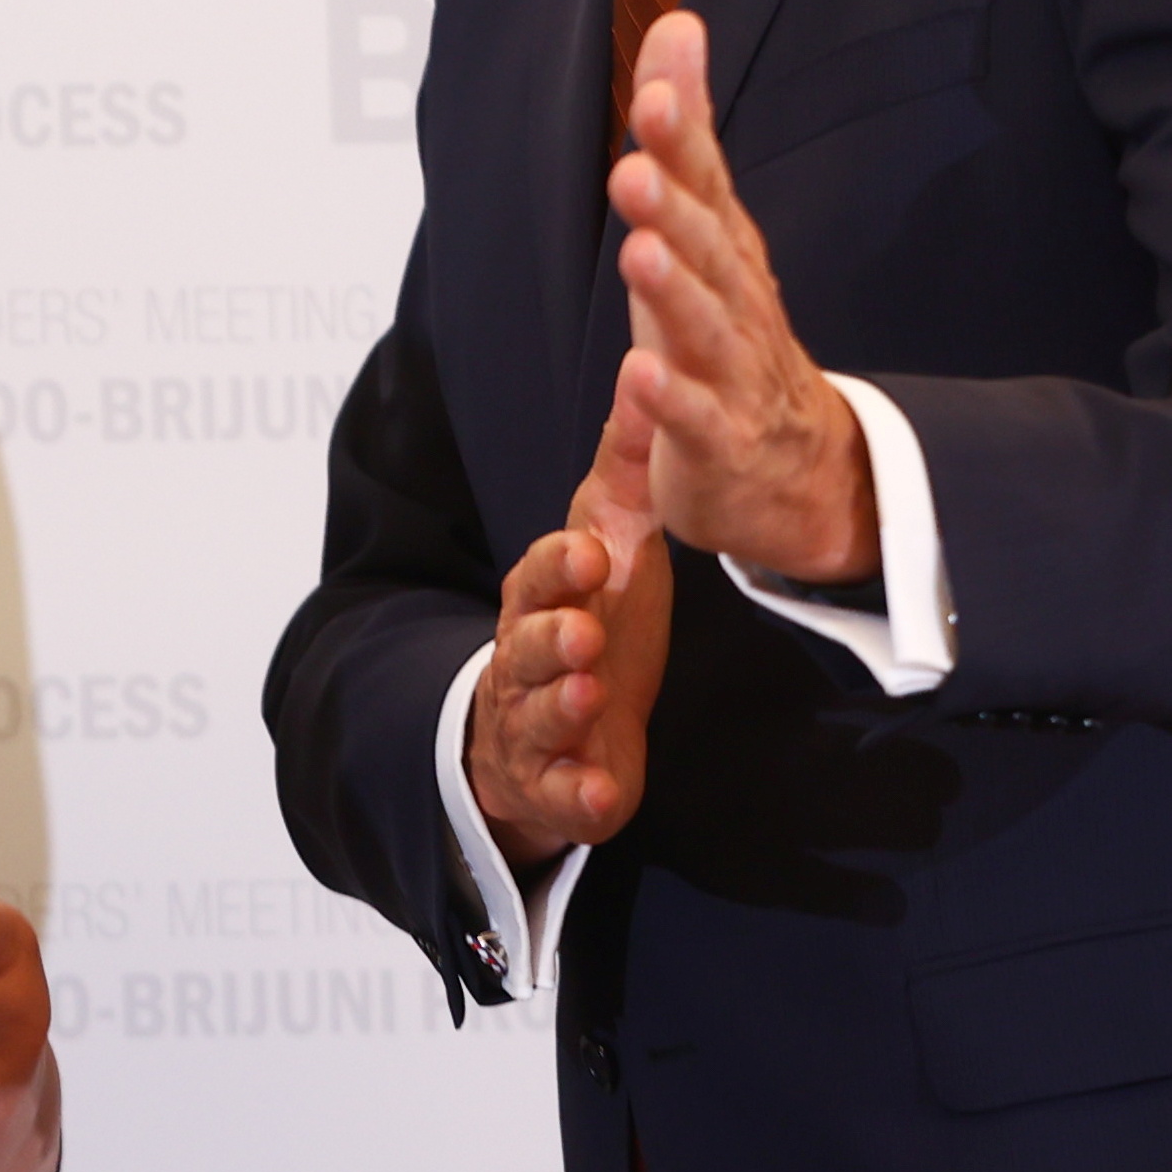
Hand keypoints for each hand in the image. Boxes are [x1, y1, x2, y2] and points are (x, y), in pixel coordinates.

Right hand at [464, 379, 674, 863]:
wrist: (548, 737)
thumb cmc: (585, 624)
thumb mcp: (609, 550)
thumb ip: (623, 475)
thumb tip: (646, 376)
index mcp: (540, 602)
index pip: (540, 576)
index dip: (560, 567)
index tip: (591, 553)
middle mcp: (526, 662)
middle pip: (524, 646)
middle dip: (550, 638)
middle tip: (584, 631)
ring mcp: (537, 728)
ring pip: (537, 716)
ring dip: (560, 704)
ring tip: (588, 694)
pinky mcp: (563, 787)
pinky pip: (566, 795)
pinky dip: (581, 795)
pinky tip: (602, 795)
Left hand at [612, 7, 879, 586]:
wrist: (800, 466)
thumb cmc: (731, 333)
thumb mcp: (703, 228)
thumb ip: (683, 133)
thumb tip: (677, 24)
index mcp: (724, 248)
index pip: (703, 182)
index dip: (679, 140)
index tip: (652, 93)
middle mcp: (734, 301)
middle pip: (707, 248)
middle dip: (674, 205)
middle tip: (636, 163)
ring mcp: (731, 373)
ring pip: (703, 327)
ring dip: (672, 290)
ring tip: (639, 252)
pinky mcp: (719, 441)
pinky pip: (694, 419)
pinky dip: (668, 398)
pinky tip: (640, 373)